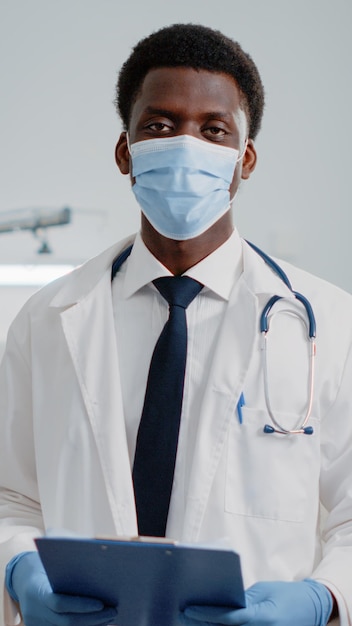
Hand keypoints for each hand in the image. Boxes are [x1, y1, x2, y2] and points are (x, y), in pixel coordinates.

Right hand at [6, 551, 117, 625]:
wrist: (21, 578)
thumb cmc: (43, 562)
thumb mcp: (52, 556)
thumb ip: (69, 552)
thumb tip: (94, 546)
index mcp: (36, 589)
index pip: (58, 603)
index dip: (80, 605)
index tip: (101, 603)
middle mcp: (35, 610)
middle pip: (66, 621)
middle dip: (92, 618)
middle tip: (113, 611)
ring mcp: (37, 623)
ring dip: (91, 625)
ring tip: (110, 618)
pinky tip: (98, 622)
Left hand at [181, 579, 332, 625]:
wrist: (312, 609)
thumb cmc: (287, 595)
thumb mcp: (264, 590)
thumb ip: (242, 598)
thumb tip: (218, 601)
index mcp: (265, 618)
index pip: (231, 618)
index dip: (208, 614)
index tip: (188, 609)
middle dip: (202, 625)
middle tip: (181, 616)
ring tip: (189, 622)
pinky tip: (207, 625)